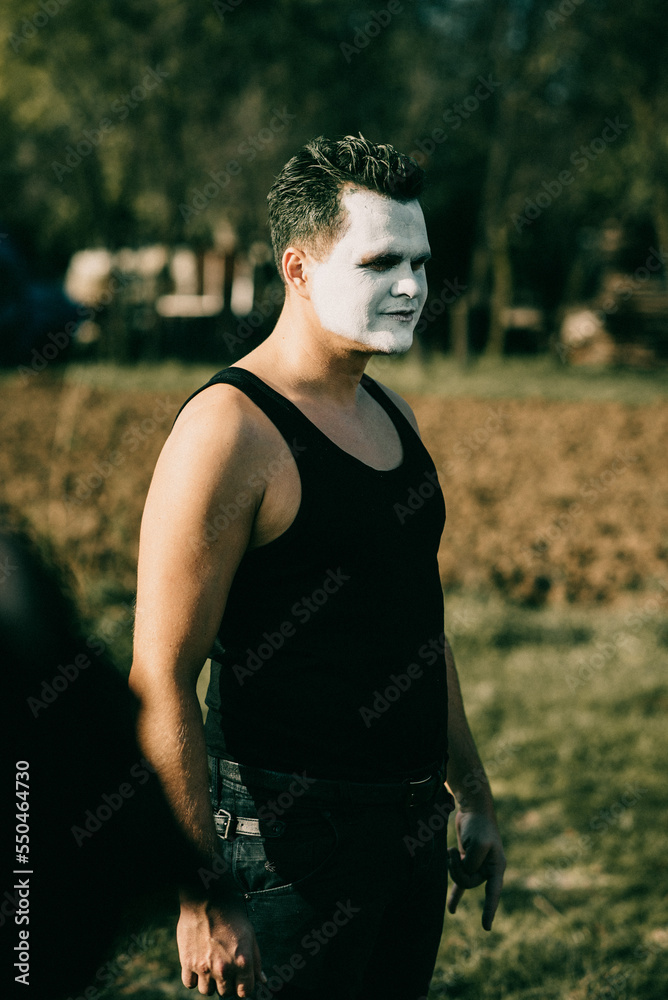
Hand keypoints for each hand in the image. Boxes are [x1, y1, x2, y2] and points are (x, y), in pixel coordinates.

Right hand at [177, 896, 264, 996]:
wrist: (206, 899)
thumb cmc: (231, 915)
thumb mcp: (250, 935)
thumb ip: (256, 961)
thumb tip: (262, 981)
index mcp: (242, 962)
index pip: (245, 992)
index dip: (243, 986)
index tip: (240, 979)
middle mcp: (224, 969)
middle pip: (225, 993)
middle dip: (227, 983)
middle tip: (225, 967)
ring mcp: (204, 967)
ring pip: (207, 991)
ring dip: (210, 982)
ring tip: (211, 966)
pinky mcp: (187, 963)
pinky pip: (190, 984)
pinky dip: (194, 978)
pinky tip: (198, 965)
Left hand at [446, 808, 505, 930]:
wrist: (473, 808)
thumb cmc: (479, 825)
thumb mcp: (478, 845)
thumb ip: (471, 864)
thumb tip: (465, 874)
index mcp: (496, 866)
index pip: (493, 892)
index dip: (489, 909)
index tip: (486, 927)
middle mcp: (488, 868)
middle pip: (470, 882)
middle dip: (457, 871)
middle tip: (452, 854)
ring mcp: (477, 866)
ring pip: (462, 879)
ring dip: (452, 867)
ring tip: (449, 851)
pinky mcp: (466, 861)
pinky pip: (461, 882)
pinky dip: (455, 894)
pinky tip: (451, 909)